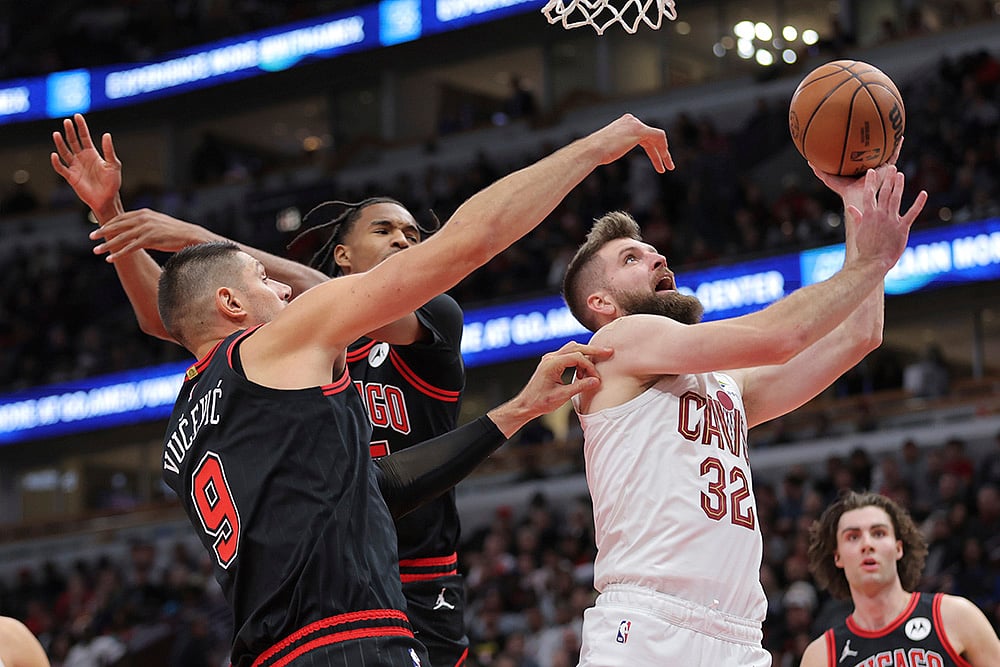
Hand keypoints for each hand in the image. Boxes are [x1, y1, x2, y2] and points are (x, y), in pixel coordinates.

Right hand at [50, 114, 121, 219]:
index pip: (84, 136)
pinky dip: (57, 162)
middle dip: (69, 131)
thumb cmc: (112, 183)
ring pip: (65, 152)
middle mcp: (82, 158)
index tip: (76, 116)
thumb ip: (109, 151)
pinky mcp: (71, 177)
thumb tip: (106, 135)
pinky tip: (55, 155)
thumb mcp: (113, 165)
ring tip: (57, 133)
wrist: (107, 199)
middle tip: (66, 121)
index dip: (80, 126)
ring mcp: (75, 166)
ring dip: (60, 143)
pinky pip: (61, 168)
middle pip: (73, 141)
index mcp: (92, 153)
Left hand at [90, 209, 220, 261]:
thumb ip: (145, 223)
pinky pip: (130, 248)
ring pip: (121, 237)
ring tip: (96, 250)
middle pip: (117, 225)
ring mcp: (146, 229)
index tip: (99, 229)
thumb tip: (135, 229)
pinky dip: (119, 253)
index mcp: (144, 213)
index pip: (121, 217)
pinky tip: (111, 258)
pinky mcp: (150, 240)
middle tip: (91, 237)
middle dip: (103, 232)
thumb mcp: (158, 222)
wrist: (191, 235)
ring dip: (107, 245)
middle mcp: (143, 219)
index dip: (108, 223)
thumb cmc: (176, 232)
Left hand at [511, 341, 612, 419]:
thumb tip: (596, 380)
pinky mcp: (551, 362)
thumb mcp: (562, 396)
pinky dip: (578, 359)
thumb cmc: (540, 402)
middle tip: (608, 352)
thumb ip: (580, 387)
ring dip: (586, 354)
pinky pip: (568, 354)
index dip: (590, 366)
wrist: (526, 404)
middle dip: (593, 350)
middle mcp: (550, 357)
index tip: (596, 378)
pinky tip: (583, 371)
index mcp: (552, 364)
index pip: (577, 357)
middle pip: (576, 347)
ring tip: (597, 363)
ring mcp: (550, 358)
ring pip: (572, 348)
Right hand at [591, 114, 673, 172]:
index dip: (651, 149)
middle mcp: (631, 121)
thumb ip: (612, 147)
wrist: (593, 150)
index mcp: (623, 123)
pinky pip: (658, 136)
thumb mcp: (606, 148)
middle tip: (665, 165)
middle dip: (659, 152)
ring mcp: (635, 124)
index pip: (642, 136)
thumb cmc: (596, 153)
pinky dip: (664, 148)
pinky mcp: (640, 130)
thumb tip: (605, 154)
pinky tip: (665, 159)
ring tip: (668, 167)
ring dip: (663, 154)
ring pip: (656, 138)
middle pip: (650, 138)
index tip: (655, 161)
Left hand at [811, 137, 904, 212]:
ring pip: (886, 152)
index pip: (862, 155)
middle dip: (876, 141)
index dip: (862, 146)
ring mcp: (880, 167)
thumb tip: (809, 161)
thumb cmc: (845, 191)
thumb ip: (821, 170)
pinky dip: (897, 146)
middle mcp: (871, 166)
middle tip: (878, 128)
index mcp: (859, 168)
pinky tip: (900, 137)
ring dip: (890, 141)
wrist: (858, 197)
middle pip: (874, 151)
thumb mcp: (830, 179)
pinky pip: (894, 155)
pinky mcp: (887, 169)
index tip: (862, 134)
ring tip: (895, 128)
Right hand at [847, 168, 926, 272]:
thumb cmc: (865, 248)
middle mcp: (880, 215)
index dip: (871, 182)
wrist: (873, 261)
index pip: (868, 194)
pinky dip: (918, 203)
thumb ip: (857, 218)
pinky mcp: (903, 228)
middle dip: (887, 179)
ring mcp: (892, 220)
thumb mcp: (858, 232)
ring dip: (898, 185)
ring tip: (900, 174)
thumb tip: (851, 208)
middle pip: (884, 192)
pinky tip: (924, 193)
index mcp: (868, 215)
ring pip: (896, 198)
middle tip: (890, 167)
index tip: (871, 171)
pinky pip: (912, 213)